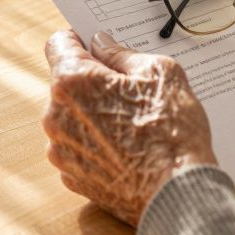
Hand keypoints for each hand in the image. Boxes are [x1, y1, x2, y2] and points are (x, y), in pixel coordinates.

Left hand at [42, 29, 216, 224]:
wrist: (178, 194)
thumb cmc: (171, 133)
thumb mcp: (159, 73)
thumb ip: (122, 53)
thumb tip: (104, 45)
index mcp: (72, 82)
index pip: (59, 44)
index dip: (79, 40)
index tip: (95, 45)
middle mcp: (56, 116)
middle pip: (66, 84)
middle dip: (91, 81)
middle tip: (127, 88)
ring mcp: (61, 150)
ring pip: (72, 117)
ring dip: (93, 114)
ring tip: (132, 123)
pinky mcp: (72, 176)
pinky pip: (79, 147)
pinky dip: (96, 143)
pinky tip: (126, 147)